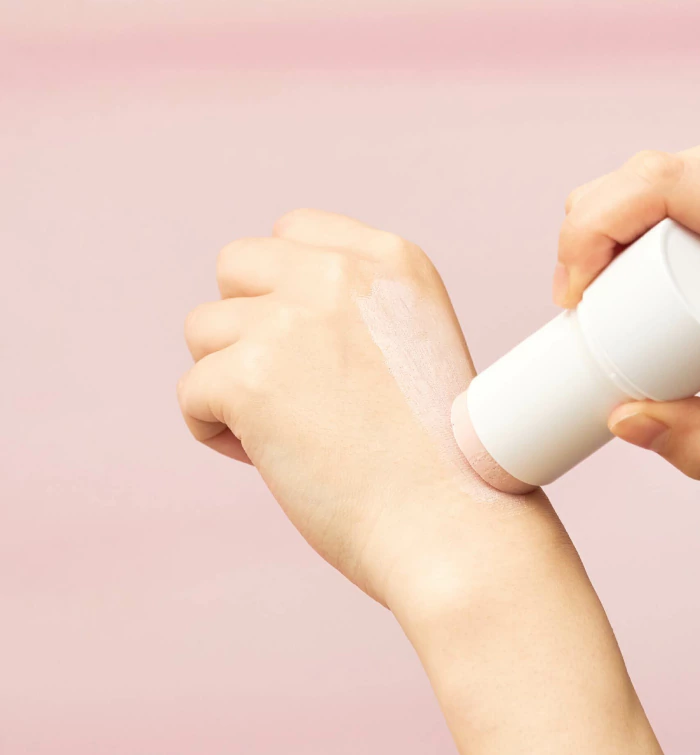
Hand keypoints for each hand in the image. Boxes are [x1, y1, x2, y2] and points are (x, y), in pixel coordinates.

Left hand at [179, 209, 529, 605]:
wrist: (452, 524)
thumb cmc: (439, 458)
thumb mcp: (415, 342)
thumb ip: (352, 309)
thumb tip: (260, 312)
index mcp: (393, 260)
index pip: (293, 231)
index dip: (284, 293)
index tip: (312, 349)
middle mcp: (341, 273)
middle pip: (236, 267)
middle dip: (247, 326)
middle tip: (292, 391)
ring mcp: (293, 320)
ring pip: (203, 330)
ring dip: (230, 381)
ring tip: (289, 433)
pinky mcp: (250, 376)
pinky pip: (192, 393)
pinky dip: (217, 432)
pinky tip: (273, 460)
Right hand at [554, 133, 699, 478]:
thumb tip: (620, 420)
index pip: (661, 186)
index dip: (593, 232)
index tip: (576, 301)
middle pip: (640, 177)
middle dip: (588, 240)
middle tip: (584, 313)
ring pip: (645, 174)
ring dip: (605, 229)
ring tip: (606, 298)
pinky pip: (665, 177)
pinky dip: (629, 216)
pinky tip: (627, 264)